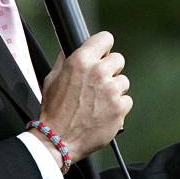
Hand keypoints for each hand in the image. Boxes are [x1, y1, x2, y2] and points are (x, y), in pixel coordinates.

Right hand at [35, 31, 131, 163]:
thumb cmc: (54, 111)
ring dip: (114, 90)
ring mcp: (111, 90)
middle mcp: (98, 72)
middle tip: (99, 83)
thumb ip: (65, 60)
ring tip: (98, 102)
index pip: (105, 38)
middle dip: (110, 70)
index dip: (104, 47)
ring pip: (124, 81)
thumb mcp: (52, 79)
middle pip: (118, 59)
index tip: (103, 54)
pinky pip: (127, 100)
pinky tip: (104, 113)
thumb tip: (74, 48)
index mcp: (81, 61)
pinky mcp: (120, 107)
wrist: (58, 140)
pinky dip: (118, 106)